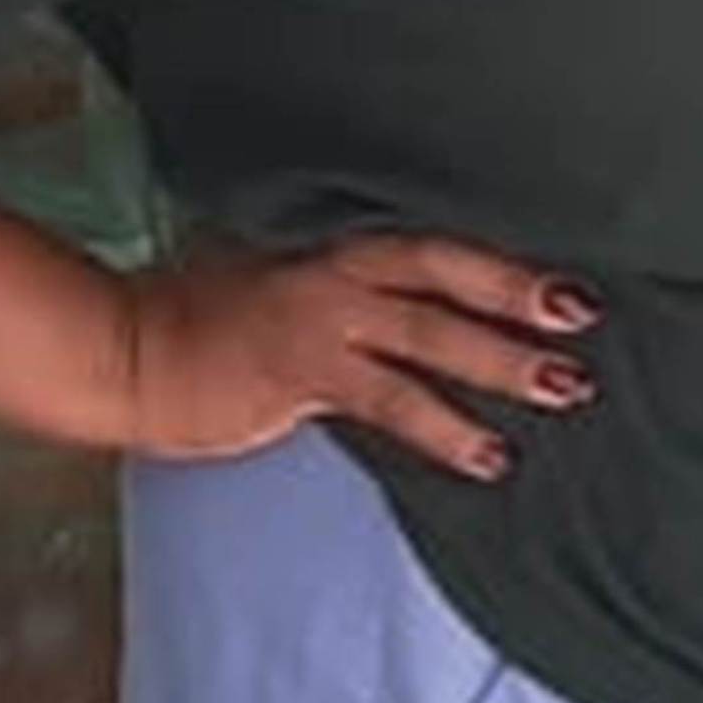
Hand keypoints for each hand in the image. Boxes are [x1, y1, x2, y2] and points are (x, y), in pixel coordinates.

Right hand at [110, 234, 586, 474]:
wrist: (119, 348)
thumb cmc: (193, 323)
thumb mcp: (276, 291)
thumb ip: (340, 298)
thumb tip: (397, 318)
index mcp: (334, 253)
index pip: (432, 247)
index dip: (496, 260)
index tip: (560, 273)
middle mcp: (335, 276)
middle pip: (444, 274)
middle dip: (517, 293)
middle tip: (583, 312)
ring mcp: (320, 322)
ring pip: (431, 336)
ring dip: (502, 363)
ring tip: (563, 389)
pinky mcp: (300, 374)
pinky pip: (391, 400)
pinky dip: (446, 428)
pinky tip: (489, 455)